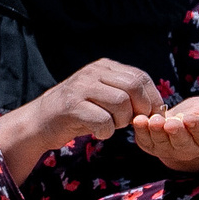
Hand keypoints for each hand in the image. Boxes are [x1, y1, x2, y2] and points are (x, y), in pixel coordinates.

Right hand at [0, 59, 165, 183]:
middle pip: (133, 86)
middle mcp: (93, 72)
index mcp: (104, 67)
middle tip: (135, 123)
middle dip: (141, 109)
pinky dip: (106, 132)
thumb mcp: (102, 94)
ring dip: (122, 121)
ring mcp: (81, 88)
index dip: (152, 98)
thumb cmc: (78, 112)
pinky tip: (99, 133)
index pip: (140, 76)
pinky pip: (103, 121)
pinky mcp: (72, 108)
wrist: (40, 121)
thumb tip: (157, 105)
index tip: (151, 115)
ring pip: (121, 103)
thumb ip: (125, 93)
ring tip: (112, 126)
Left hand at [134, 94, 198, 171]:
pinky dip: (141, 132)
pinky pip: (146, 141)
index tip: (189, 119)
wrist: (181, 118)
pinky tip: (138, 120)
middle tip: (170, 123)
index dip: (197, 127)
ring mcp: (169, 150)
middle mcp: (189, 149)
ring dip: (156, 131)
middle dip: (175, 133)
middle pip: (181, 143)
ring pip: (162, 143)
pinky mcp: (152, 146)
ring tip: (154, 120)